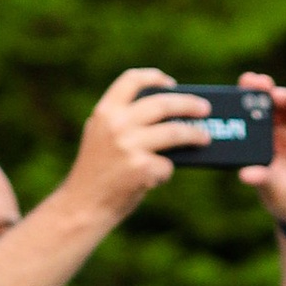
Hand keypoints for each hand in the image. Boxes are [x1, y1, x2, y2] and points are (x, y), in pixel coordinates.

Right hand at [65, 68, 206, 229]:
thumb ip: (121, 121)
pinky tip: (156, 177)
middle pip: (164, 103)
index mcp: (105, 112)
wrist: (80, 208)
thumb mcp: (99, 137)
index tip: (172, 85)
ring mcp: (130, 146)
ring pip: (175, 132)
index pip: (132, 80)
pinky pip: (166, 165)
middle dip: (190, 104)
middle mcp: (118, 124)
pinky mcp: (142, 168)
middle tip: (204, 109)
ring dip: (195, 135)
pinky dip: (165, 171)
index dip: (155, 78)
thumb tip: (167, 113)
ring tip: (204, 138)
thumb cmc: (94, 174)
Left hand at [236, 74, 285, 228]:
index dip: (237, 107)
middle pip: (261, 108)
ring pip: (283, 107)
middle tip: (250, 81)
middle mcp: (271, 135)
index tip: (230, 95)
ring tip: (271, 91)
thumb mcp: (273, 190)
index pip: (243, 122)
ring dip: (277, 95)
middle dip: (255, 92)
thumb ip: (263, 179)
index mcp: (255, 147)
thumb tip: (245, 174)